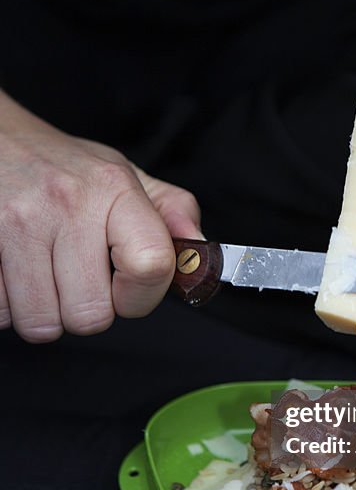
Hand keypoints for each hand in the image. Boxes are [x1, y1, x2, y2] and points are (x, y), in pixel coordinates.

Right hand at [0, 92, 202, 341]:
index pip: (151, 267)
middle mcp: (68, 203)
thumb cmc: (62, 166)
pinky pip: (0, 313)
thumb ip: (172, 212)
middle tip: (75, 279)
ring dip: (42, 312)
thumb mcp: (125, 175)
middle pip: (90, 315)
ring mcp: (17, 222)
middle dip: (84, 310)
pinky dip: (6, 306)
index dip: (141, 297)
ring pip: (41, 323)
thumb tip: (202, 254)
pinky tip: (14, 273)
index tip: (125, 288)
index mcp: (114, 189)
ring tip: (42, 276)